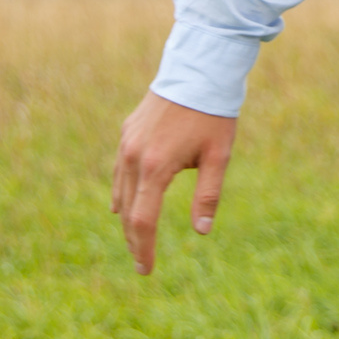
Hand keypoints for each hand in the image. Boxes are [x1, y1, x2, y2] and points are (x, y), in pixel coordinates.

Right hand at [112, 90, 238, 273]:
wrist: (199, 69)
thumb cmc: (213, 114)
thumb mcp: (219, 156)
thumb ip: (208, 195)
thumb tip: (202, 231)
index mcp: (156, 167)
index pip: (143, 221)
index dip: (144, 249)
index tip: (147, 269)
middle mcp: (134, 158)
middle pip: (127, 212)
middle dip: (134, 240)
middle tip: (142, 262)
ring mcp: (127, 144)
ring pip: (120, 192)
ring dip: (127, 218)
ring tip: (136, 239)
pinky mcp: (127, 132)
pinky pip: (119, 171)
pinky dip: (121, 192)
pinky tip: (123, 205)